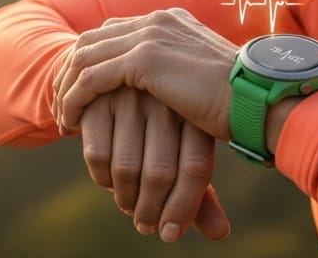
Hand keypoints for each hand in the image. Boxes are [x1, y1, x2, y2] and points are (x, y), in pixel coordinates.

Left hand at [55, 9, 236, 139]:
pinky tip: (73, 122)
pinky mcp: (144, 59)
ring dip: (66, 88)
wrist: (257, 98)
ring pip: (84, 57)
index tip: (80, 91)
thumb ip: (176, 71)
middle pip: (91, 40)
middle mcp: (157, 19)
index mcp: (170, 19)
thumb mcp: (202, 76)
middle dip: (68, 73)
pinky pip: (91, 78)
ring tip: (64, 118)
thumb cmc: (237, 98)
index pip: (112, 32)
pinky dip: (75, 99)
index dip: (89, 60)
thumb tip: (164, 90)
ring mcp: (150, 35)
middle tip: (62, 106)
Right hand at [78, 87, 230, 241]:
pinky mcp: (98, 100)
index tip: (169, 234)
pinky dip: (101, 178)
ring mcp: (132, 98)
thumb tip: (220, 233)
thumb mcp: (183, 154)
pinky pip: (97, 156)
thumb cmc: (162, 132)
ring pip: (126, 168)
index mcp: (196, 114)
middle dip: (149, 211)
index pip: (196, 168)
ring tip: (128, 204)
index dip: (184, 208)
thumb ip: (199, 194)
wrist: (121, 85)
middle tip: (146, 224)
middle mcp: (167, 103)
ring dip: (124, 199)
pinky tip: (108, 181)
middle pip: (160, 173)